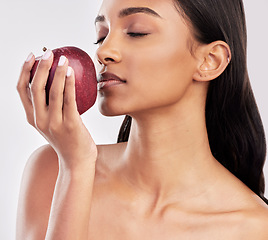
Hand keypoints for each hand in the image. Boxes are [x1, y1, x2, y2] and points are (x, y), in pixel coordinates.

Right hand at [17, 50, 96, 169]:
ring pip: (52, 92)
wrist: (76, 161)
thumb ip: (49, 107)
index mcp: (32, 118)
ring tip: (63, 59)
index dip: (24, 71)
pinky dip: (69, 84)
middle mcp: (40, 120)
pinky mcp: (70, 124)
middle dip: (40, 67)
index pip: (22, 90)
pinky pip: (69, 100)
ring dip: (57, 72)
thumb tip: (56, 83)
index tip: (31, 56)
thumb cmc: (67, 139)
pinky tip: (72, 73)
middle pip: (35, 88)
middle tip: (48, 53)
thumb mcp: (52, 123)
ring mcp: (54, 123)